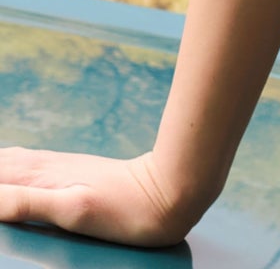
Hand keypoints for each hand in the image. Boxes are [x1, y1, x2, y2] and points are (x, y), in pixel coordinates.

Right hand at [0, 147, 204, 245]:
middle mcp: (46, 168)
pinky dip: (8, 167)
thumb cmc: (123, 209)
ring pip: (12, 162)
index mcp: (40, 179)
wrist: (169, 190)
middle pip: (0, 164)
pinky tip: (11, 171)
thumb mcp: (73, 211)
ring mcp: (60, 168)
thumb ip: (28, 202)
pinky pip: (28, 165)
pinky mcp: (73, 172)